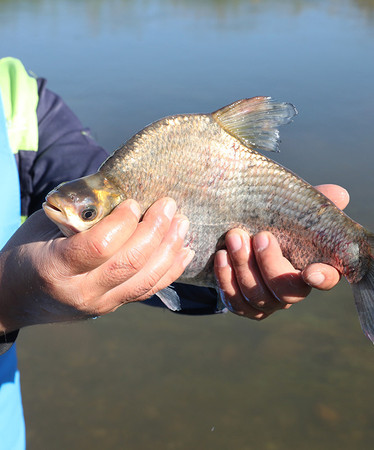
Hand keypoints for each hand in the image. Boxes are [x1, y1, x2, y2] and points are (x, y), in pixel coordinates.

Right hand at [0, 198, 192, 332]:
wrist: (15, 297)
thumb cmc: (28, 253)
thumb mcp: (44, 228)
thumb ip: (81, 214)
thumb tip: (123, 191)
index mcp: (56, 268)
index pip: (100, 247)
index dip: (123, 222)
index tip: (134, 202)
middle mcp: (81, 291)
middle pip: (130, 263)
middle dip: (156, 231)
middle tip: (169, 205)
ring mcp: (100, 304)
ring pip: (146, 280)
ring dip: (170, 248)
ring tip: (181, 223)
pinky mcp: (114, 307)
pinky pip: (149, 290)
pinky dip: (171, 269)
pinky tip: (184, 250)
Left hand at [214, 184, 349, 319]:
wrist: (242, 235)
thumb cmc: (274, 223)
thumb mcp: (292, 210)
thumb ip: (313, 204)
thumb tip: (339, 194)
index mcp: (312, 266)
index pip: (326, 278)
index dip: (322, 278)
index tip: (310, 271)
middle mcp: (293, 290)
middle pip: (287, 292)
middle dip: (270, 264)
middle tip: (259, 237)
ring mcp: (269, 301)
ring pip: (258, 296)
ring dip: (244, 267)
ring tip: (233, 238)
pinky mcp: (245, 305)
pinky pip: (236, 303)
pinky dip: (226, 280)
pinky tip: (221, 257)